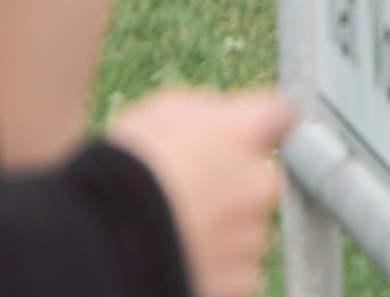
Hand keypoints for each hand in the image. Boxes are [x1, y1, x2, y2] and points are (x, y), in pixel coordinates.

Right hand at [107, 86, 293, 296]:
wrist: (107, 239)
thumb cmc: (128, 167)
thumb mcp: (162, 112)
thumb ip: (206, 110)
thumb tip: (221, 116)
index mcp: (243, 132)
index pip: (282, 113)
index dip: (264, 123)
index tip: (248, 132)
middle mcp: (259, 183)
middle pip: (260, 177)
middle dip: (234, 182)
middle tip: (191, 191)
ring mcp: (252, 236)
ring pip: (247, 226)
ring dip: (223, 226)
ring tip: (178, 227)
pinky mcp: (241, 281)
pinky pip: (236, 268)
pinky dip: (216, 265)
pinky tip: (182, 253)